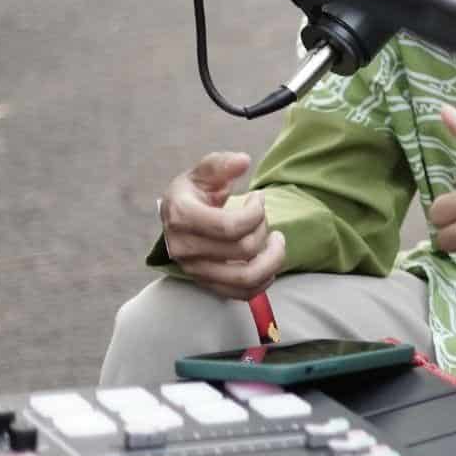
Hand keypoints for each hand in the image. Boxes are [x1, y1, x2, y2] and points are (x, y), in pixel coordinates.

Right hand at [159, 152, 286, 300]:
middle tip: (263, 215)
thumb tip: (242, 161)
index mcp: (181, 217)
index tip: (258, 198)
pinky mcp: (207, 284)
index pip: (229, 227)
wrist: (179, 216)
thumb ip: (221, 164)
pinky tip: (270, 259)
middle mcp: (183, 248)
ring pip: (247, 277)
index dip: (256, 213)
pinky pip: (244, 294)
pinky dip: (265, 279)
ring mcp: (194, 270)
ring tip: (277, 240)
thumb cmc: (196, 190)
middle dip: (263, 227)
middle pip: (243, 249)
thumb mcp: (204, 171)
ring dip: (273, 258)